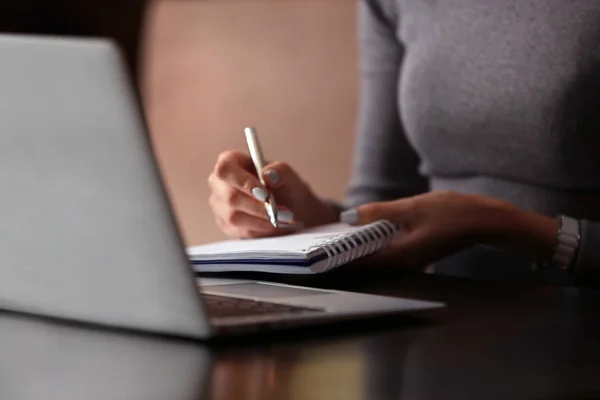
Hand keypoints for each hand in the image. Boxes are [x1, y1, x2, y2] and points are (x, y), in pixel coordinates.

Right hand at [208, 150, 337, 237]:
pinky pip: (239, 231)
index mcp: (230, 161)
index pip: (225, 169)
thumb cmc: (285, 187)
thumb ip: (281, 171)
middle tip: (281, 211)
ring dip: (262, 220)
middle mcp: (219, 183)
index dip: (243, 182)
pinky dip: (260, 230)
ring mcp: (219, 205)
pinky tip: (274, 226)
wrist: (290, 209)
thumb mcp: (289, 176)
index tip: (264, 193)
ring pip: (234, 217)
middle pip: (229, 196)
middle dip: (258, 206)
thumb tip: (268, 175)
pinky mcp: (225, 225)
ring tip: (282, 219)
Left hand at [341, 191, 558, 268]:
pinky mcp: (416, 252)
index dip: (338, 256)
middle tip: (323, 237)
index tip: (318, 250)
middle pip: (366, 260)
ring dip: (360, 243)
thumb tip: (349, 216)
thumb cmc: (453, 212)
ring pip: (377, 254)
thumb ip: (378, 212)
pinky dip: (375, 239)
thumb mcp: (412, 207)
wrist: (486, 220)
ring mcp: (411, 259)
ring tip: (340, 230)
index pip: (360, 262)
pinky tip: (368, 226)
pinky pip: (389, 248)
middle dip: (345, 249)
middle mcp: (404, 263)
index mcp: (400, 256)